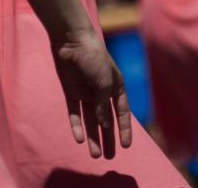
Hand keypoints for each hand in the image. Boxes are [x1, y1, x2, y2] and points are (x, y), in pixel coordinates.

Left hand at [51, 28, 132, 158]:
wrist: (71, 40)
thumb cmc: (94, 57)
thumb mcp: (104, 81)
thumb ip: (103, 104)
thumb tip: (104, 125)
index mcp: (115, 86)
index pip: (122, 112)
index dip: (124, 129)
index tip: (126, 145)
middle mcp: (101, 91)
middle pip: (106, 120)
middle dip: (108, 138)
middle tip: (109, 157)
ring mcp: (85, 92)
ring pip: (90, 120)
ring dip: (92, 137)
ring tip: (94, 155)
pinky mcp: (71, 91)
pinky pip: (74, 112)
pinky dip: (76, 125)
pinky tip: (79, 139)